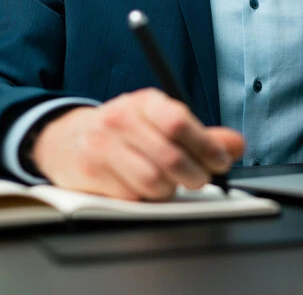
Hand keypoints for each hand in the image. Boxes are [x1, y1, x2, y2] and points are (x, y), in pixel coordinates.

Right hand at [31, 88, 244, 200]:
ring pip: (154, 182)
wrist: (66, 139)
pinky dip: (145, 199)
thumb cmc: (125, 132)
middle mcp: (121, 119)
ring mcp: (103, 146)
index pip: (180, 121)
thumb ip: (201, 135)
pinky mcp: (90, 173)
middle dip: (195, 175)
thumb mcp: (161, 123)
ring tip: (168, 183)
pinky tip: (141, 188)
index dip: (207, 146)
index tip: (221, 161)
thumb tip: (236, 145)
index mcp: (145, 101)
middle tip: (200, 179)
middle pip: (171, 157)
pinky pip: (132, 197)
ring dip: (169, 190)